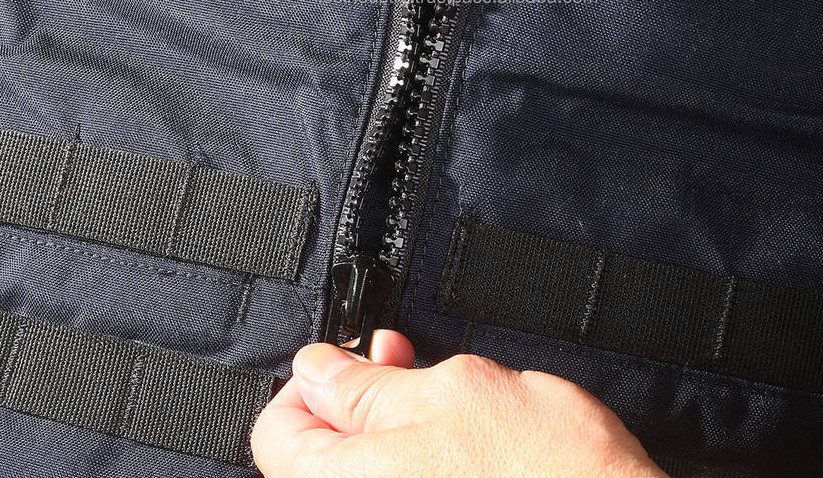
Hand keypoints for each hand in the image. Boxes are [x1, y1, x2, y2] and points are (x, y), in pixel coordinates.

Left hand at [251, 332, 668, 477]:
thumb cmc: (546, 471)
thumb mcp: (451, 392)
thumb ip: (366, 385)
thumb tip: (314, 368)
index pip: (276, 433)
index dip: (308, 381)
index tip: (345, 358)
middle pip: (320, 453)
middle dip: (355, 392)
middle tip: (396, 359)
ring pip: (369, 466)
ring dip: (392, 418)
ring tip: (435, 388)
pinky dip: (419, 452)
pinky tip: (455, 430)